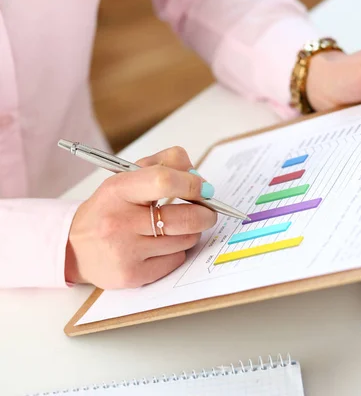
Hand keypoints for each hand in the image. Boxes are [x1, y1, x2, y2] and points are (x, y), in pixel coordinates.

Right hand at [65, 147, 216, 288]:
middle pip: (184, 218)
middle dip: (205, 214)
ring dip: (190, 233)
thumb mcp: (127, 178)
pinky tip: (160, 247)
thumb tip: (197, 176)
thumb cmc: (110, 209)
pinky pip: (176, 260)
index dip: (193, 184)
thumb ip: (164, 165)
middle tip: (207, 211)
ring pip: (185, 240)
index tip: (204, 189)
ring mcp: (125, 251)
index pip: (164, 181)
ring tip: (175, 228)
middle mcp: (118, 221)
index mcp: (118, 190)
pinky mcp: (132, 275)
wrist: (74, 247)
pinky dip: (177, 252)